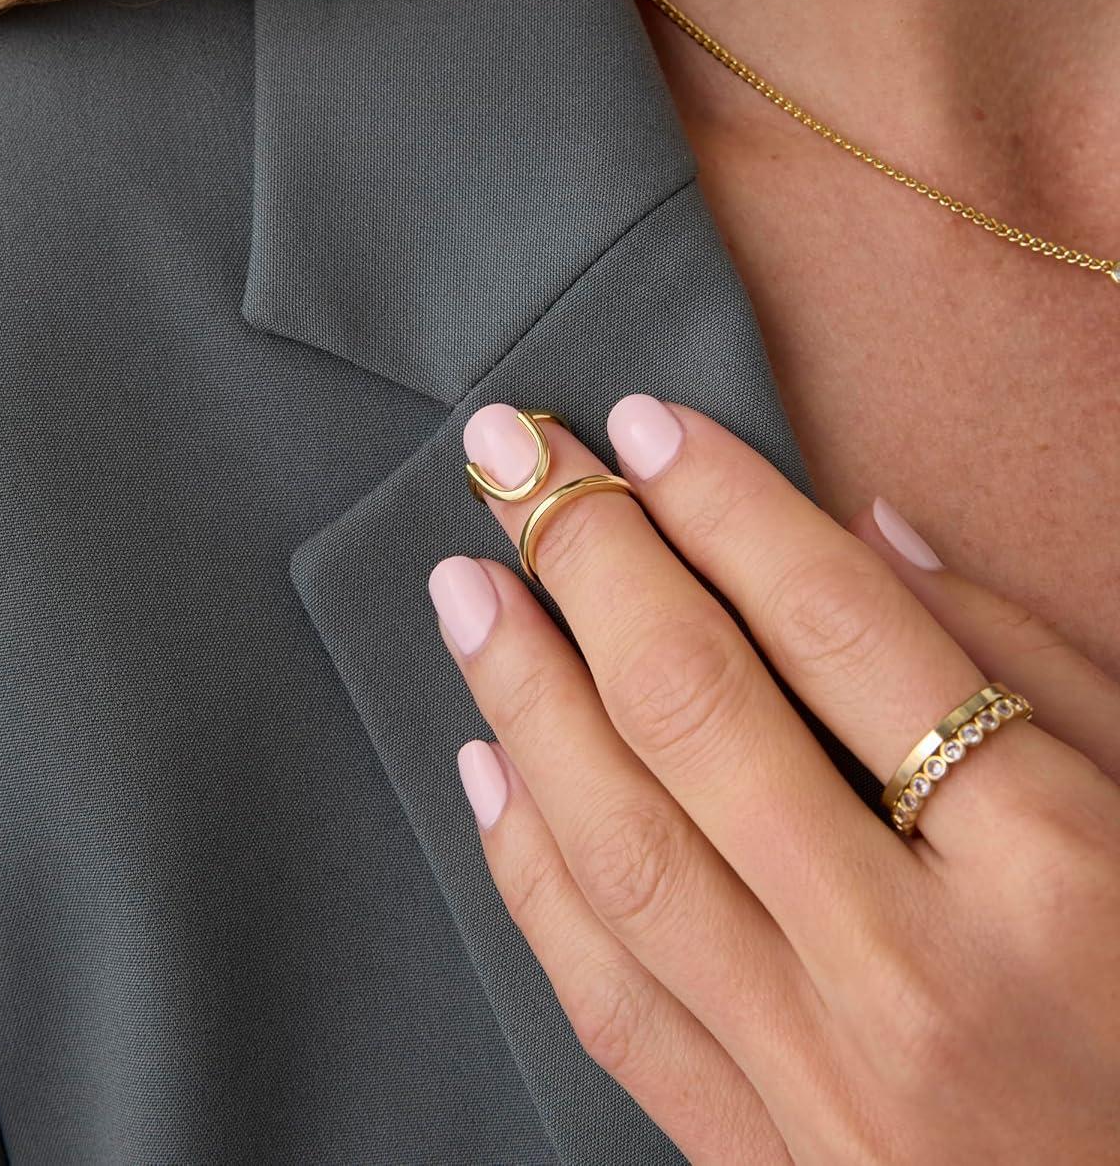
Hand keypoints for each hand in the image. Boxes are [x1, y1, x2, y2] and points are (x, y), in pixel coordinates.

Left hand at [427, 397, 1119, 1164]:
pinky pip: (605, 996)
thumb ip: (1027, 664)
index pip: (840, 630)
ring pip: (619, 848)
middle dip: (589, 558)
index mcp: (1050, 868)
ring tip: (467, 585)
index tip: (644, 424)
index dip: (727, 505)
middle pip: (696, 713)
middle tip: (512, 456)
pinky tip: (486, 762)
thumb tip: (864, 534)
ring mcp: (818, 1083)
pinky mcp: (756, 1157)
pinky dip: (528, 869)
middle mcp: (911, 974)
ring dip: (524, 692)